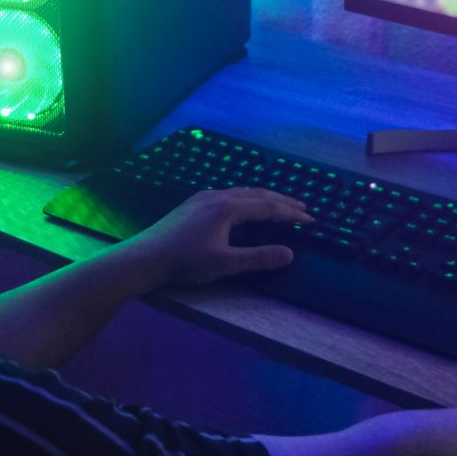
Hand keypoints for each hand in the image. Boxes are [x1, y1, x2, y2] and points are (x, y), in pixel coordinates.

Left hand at [117, 188, 311, 288]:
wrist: (145, 257)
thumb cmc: (185, 262)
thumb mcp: (225, 264)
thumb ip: (258, 258)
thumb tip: (290, 254)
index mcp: (228, 208)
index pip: (268, 206)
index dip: (290, 213)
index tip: (310, 219)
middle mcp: (217, 196)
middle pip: (257, 193)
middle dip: (282, 201)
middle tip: (303, 208)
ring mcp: (203, 197)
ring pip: (241, 191)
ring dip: (263, 197)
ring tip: (279, 204)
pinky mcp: (193, 204)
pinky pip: (228, 193)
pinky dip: (246, 198)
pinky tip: (243, 205)